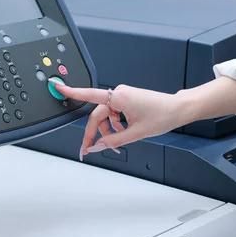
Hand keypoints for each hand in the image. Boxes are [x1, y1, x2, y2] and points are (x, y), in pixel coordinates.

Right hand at [49, 80, 186, 159]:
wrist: (178, 109)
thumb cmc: (162, 116)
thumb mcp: (136, 133)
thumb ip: (113, 141)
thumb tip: (97, 147)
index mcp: (119, 97)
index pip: (90, 95)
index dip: (71, 92)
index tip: (57, 86)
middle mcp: (118, 93)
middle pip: (97, 116)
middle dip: (93, 133)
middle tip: (88, 150)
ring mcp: (122, 96)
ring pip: (105, 117)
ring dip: (107, 131)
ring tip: (119, 140)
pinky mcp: (126, 100)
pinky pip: (113, 115)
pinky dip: (115, 126)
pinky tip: (124, 132)